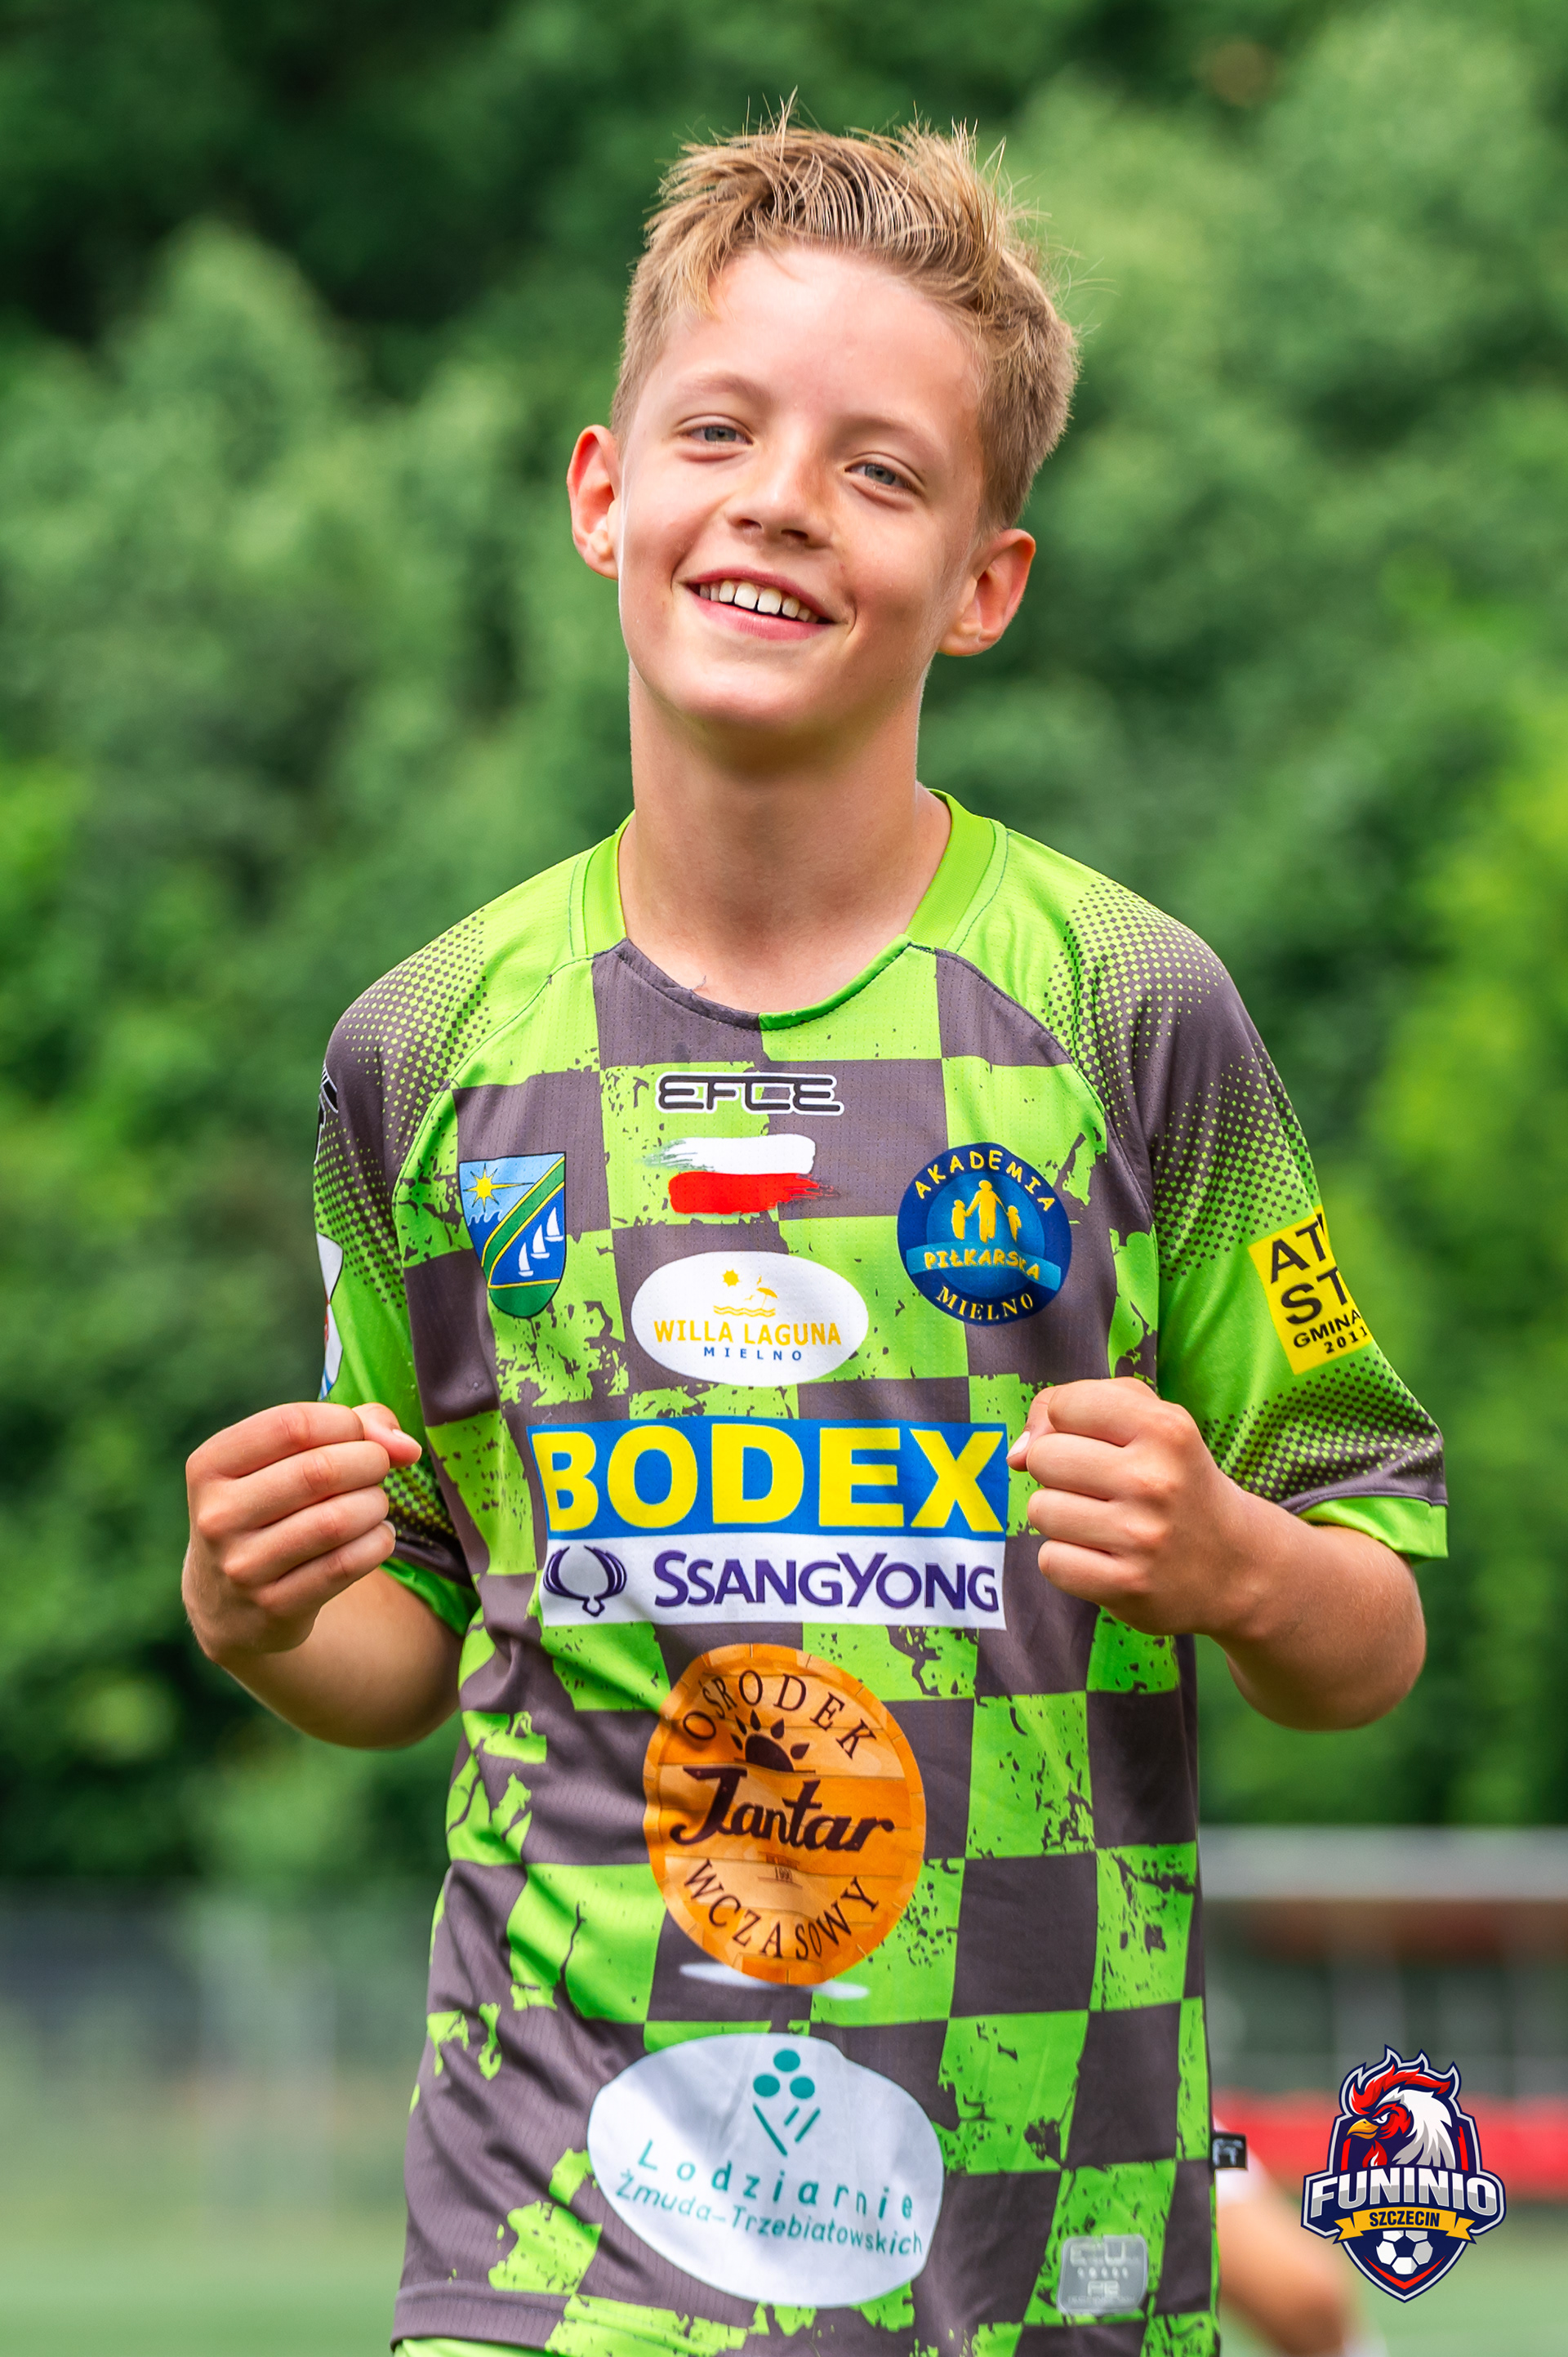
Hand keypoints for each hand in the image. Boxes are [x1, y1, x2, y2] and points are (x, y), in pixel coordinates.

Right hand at [183, 1402, 422, 1666]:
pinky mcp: (273, 1607)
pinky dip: (377, 1543)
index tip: (359, 1436)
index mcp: (210, 1465)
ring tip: (375, 1504)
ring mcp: (241, 1566)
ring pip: (336, 1521)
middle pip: (318, 1471)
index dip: (345, 1423)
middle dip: (370, 1462)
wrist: (230, 1603)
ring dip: (376, 1504)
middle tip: (378, 1468)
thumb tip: (407, 1446)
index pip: (292, 1425)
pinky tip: (376, 1536)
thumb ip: (355, 1428)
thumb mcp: (287, 1460)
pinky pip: (346, 1565)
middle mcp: (217, 1515)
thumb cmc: (274, 1507)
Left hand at [1007, 1378, 1263, 1642]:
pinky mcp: (1127, 1587)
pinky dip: (1068, 1560)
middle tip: (1101, 1488)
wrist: (1235, 1565)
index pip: (1065, 1405)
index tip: (1096, 1442)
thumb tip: (1016, 1454)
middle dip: (1059, 1471)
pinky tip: (1103, 1557)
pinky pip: (1050, 1561)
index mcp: (1166, 1429)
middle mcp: (1155, 1481)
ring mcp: (1141, 1538)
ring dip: (1061, 1518)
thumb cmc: (1175, 1479)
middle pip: (1043, 1457)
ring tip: (1104, 1523)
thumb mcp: (1151, 1420)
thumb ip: (1076, 1406)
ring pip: (1040, 1509)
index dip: (1067, 1422)